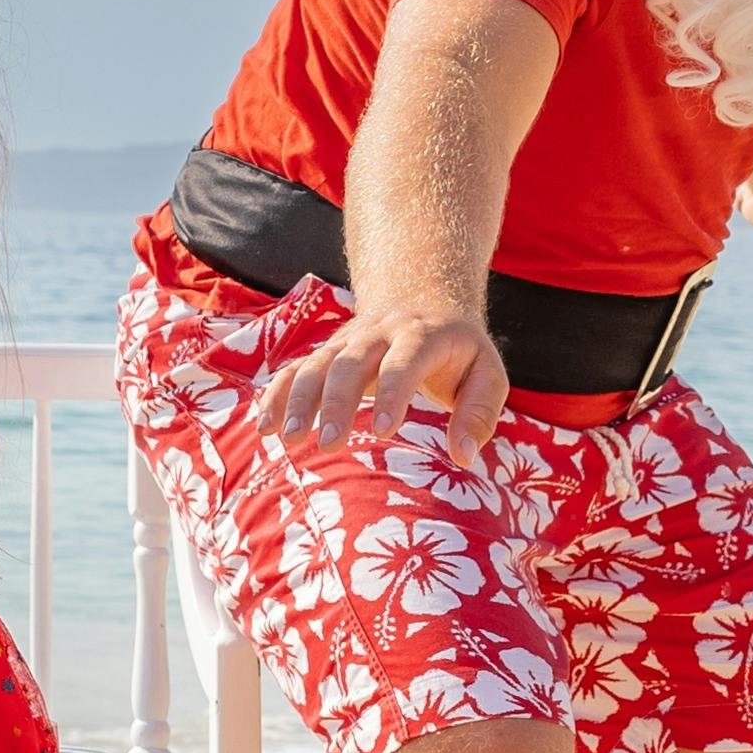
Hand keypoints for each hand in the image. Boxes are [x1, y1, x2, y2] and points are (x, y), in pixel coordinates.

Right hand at [263, 303, 504, 465]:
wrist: (422, 296)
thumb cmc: (459, 350)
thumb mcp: (488, 373)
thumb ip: (480, 413)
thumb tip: (464, 456)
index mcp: (423, 335)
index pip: (405, 361)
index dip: (393, 393)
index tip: (384, 431)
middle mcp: (379, 333)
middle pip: (351, 362)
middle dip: (337, 402)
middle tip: (328, 444)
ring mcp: (347, 340)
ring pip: (317, 363)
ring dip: (299, 399)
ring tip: (287, 437)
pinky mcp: (327, 352)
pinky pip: (296, 369)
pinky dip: (278, 394)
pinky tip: (264, 425)